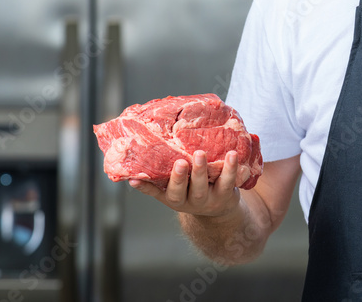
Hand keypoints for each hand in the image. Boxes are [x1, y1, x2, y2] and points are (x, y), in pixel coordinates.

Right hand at [128, 150, 251, 217]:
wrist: (219, 208)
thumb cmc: (190, 190)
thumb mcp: (172, 190)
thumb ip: (155, 182)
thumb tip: (129, 173)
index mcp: (173, 198)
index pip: (161, 193)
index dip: (148, 188)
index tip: (136, 179)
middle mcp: (190, 201)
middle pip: (184, 190)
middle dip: (181, 177)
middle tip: (180, 161)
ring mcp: (208, 199)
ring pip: (204, 186)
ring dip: (203, 170)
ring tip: (201, 153)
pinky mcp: (226, 194)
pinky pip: (228, 181)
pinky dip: (231, 168)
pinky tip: (232, 155)